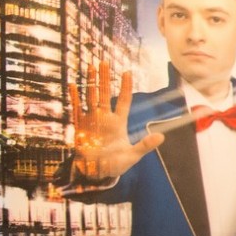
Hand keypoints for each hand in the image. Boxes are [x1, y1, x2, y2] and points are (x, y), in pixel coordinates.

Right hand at [67, 63, 163, 182]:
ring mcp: (91, 120)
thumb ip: (145, 146)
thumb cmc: (115, 164)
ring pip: (91, 97)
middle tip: (104, 62)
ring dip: (90, 83)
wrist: (96, 173)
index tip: (126, 72)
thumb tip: (161, 137)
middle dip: (104, 78)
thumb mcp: (132, 156)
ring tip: (90, 68)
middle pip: (104, 93)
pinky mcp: (80, 126)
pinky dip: (75, 97)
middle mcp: (104, 118)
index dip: (125, 87)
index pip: (123, 101)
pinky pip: (77, 109)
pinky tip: (73, 85)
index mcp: (118, 123)